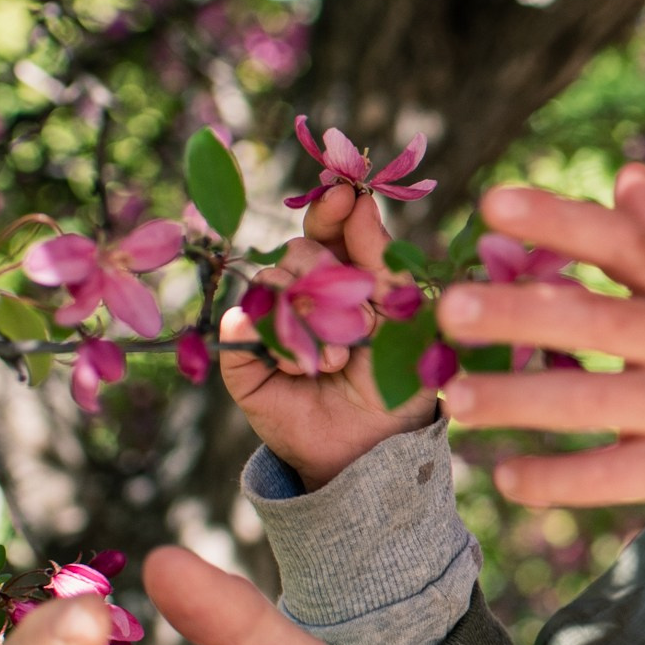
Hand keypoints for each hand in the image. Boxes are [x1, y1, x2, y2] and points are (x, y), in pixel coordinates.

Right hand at [220, 182, 435, 490]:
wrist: (373, 450)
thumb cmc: (397, 383)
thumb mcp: (403, 317)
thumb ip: (381, 259)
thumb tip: (357, 199)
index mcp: (345, 277)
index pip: (329, 228)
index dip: (332, 209)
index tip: (343, 195)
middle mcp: (303, 294)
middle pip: (299, 249)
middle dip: (332, 279)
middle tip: (361, 323)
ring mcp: (269, 323)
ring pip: (270, 283)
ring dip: (309, 320)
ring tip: (337, 360)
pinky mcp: (242, 357)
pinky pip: (241, 326)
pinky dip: (272, 343)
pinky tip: (299, 369)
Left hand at [437, 164, 644, 536]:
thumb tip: (626, 173)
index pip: (623, 244)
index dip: (560, 220)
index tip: (494, 203)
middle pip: (594, 321)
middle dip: (518, 312)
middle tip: (450, 308)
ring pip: (591, 403)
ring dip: (518, 400)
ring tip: (454, 400)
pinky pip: (611, 478)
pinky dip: (558, 480)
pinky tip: (506, 478)